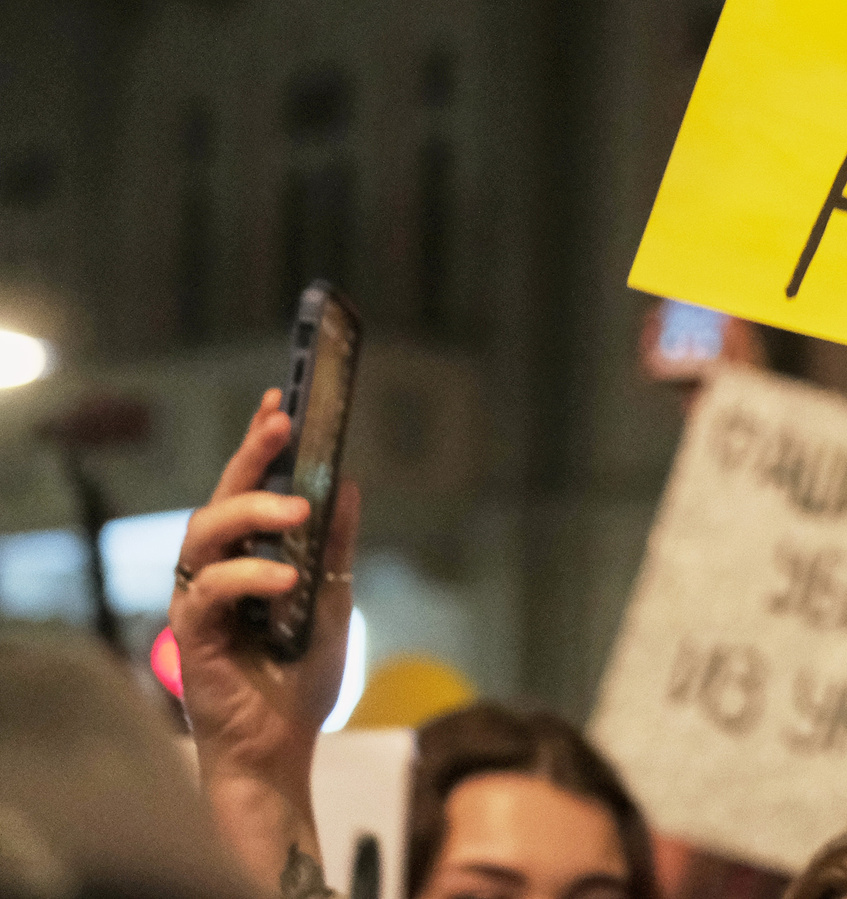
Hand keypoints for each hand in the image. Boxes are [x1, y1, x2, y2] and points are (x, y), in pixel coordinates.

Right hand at [172, 391, 358, 882]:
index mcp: (249, 558)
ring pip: (207, 532)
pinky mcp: (194, 634)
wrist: (280, 748)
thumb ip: (334, 547)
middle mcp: (217, 571)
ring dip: (254, 511)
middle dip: (250, 456)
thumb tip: (349, 484)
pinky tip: (287, 579)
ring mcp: (202, 600)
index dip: (258, 444)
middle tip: (283, 423)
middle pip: (221, 498)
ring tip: (300, 509)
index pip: (248, 489)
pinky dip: (252, 577)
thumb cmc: (299, 678)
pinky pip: (212, 591)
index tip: (279, 400)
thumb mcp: (333, 600)